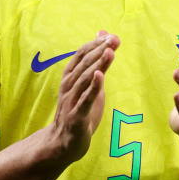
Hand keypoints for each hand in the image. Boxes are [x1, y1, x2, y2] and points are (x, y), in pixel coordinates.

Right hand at [49, 30, 119, 162]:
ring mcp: (71, 101)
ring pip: (85, 79)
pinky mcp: (76, 116)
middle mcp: (68, 86)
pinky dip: (92, 87)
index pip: (81, 55)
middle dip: (100, 50)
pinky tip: (100, 76)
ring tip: (110, 51)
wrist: (63, 143)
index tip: (112, 36)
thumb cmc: (79, 111)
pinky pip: (85, 100)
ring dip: (98, 64)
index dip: (96, 44)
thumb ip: (97, 63)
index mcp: (70, 77)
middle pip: (84, 64)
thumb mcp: (89, 86)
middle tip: (115, 39)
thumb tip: (104, 38)